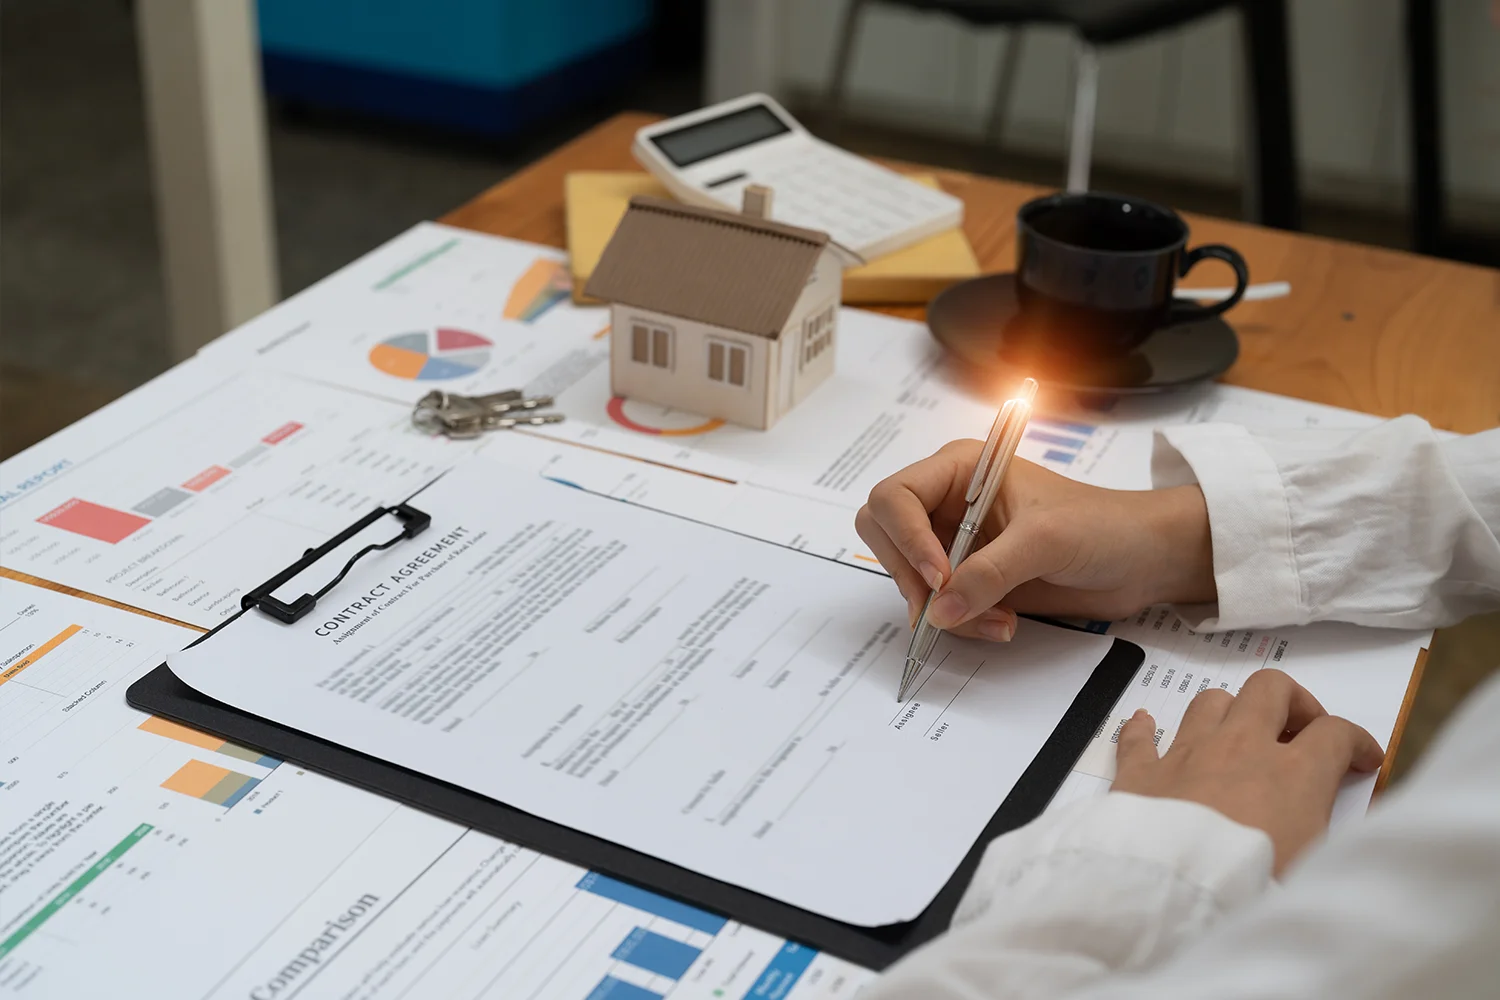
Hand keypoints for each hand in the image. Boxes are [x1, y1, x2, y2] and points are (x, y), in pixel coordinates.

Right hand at [855, 439, 1215, 638]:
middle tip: (945, 607)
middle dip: (913, 578)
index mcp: (959, 469)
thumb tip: (939, 612)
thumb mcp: (1044, 542)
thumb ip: (989, 573)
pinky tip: (1003, 623)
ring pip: (910, 580)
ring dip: (945, 610)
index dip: (905, 539)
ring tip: (997, 621)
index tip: (939, 578)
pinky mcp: (970, 579)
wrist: (1143, 560)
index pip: (894, 498)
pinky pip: (939, 607)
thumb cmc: (1102, 526)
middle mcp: (948, 502)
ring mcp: (956, 543)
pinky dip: (962, 623)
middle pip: (885, 537)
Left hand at [1113, 669, 1385, 874]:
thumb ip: (1328, 826)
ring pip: (1211, 702)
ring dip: (1230, 712)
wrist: (1175, 896)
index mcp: (1292, 771)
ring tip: (1238, 737)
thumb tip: (1333, 810)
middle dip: (1293, 703)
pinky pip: (1140, 736)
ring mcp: (1186, 753)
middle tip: (1300, 732)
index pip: (1336, 734)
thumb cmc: (1255, 888)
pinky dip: (1145, 730)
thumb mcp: (1317, 865)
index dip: (1358, 741)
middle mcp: (1239, 747)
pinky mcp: (1140, 772)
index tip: (1364, 760)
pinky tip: (1147, 726)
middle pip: (1270, 690)